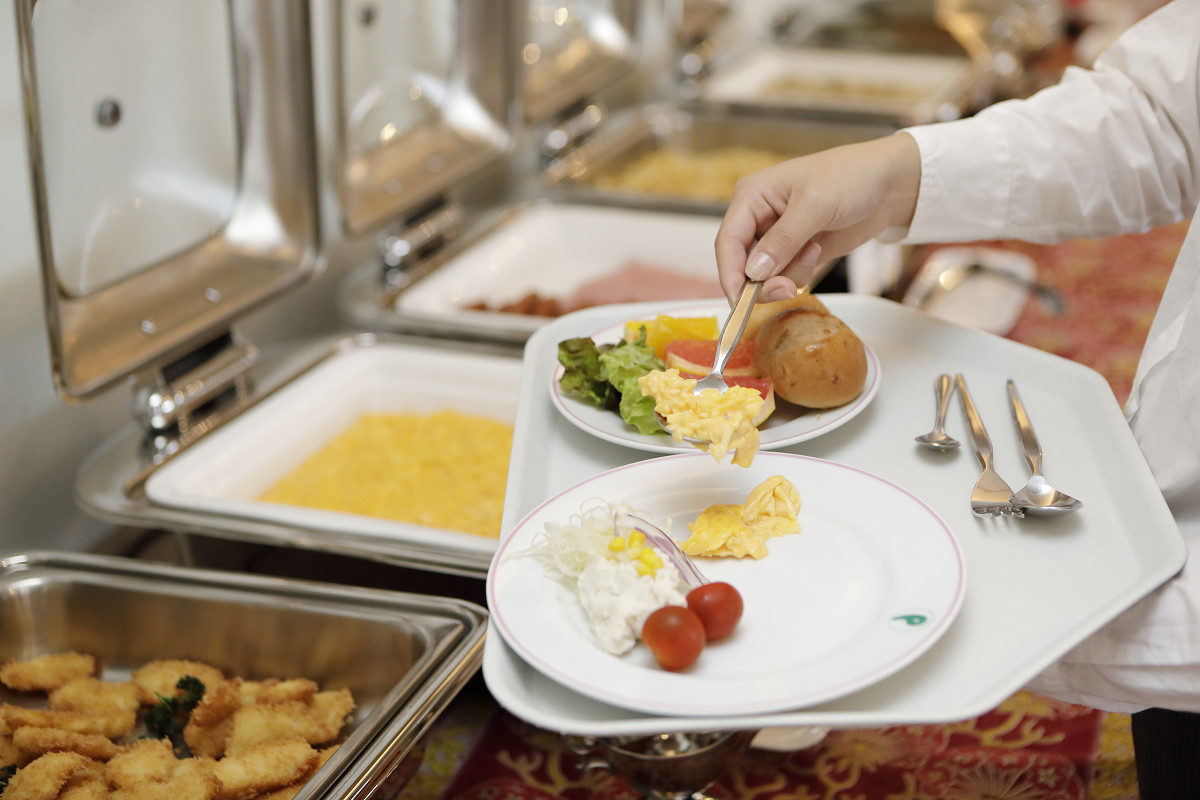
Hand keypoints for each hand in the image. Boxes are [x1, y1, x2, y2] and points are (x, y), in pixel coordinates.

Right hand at [715, 133, 921, 302]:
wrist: (889, 184)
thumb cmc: (851, 177)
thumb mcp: (815, 204)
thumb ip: (783, 240)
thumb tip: (754, 271)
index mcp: (751, 197)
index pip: (727, 242)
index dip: (730, 274)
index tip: (739, 303)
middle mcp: (757, 218)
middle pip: (741, 264)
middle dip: (763, 281)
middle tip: (786, 289)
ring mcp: (776, 237)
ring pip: (764, 276)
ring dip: (787, 275)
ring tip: (814, 252)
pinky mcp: (794, 251)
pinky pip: (784, 276)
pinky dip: (799, 274)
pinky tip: (818, 251)